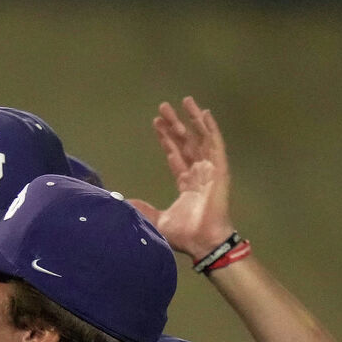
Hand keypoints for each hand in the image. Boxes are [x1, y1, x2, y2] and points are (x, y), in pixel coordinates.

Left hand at [129, 97, 235, 261]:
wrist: (202, 241)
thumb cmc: (183, 234)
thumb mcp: (155, 220)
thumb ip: (141, 208)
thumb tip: (121, 201)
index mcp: (186, 184)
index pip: (175, 155)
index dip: (167, 139)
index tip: (157, 123)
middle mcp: (198, 173)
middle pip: (186, 142)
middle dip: (175, 124)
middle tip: (164, 107)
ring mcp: (210, 170)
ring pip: (200, 138)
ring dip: (192, 119)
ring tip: (185, 101)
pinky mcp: (219, 169)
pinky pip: (216, 144)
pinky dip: (211, 128)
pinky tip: (204, 113)